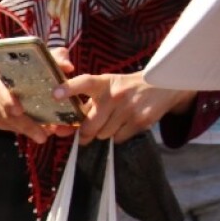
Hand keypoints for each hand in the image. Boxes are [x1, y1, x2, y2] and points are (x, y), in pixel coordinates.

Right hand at [0, 61, 53, 143]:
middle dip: (25, 125)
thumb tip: (68, 66)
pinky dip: (22, 130)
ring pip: (8, 123)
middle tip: (42, 135)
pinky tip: (35, 132)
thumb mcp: (40, 57)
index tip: (19, 110)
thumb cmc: (23, 65)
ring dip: (26, 130)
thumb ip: (55, 59)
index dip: (8, 101)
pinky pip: (7, 127)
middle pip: (6, 113)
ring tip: (44, 135)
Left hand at [56, 72, 194, 142]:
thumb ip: (90, 102)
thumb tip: (68, 125)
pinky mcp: (140, 120)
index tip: (55, 94)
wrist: (164, 85)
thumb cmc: (127, 88)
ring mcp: (129, 108)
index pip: (85, 82)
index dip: (69, 88)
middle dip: (86, 133)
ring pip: (103, 135)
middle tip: (88, 132)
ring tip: (114, 120)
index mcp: (104, 83)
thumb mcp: (109, 86)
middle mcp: (115, 95)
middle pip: (89, 127)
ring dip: (104, 133)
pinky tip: (126, 123)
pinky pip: (118, 138)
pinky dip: (119, 135)